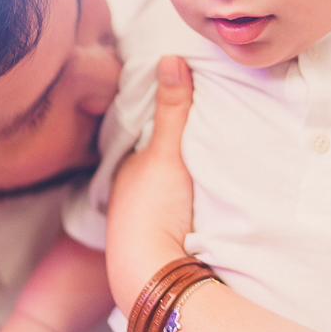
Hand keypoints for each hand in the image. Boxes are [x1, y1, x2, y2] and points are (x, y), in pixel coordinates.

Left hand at [105, 56, 195, 312]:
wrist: (154, 274)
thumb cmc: (153, 209)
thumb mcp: (166, 151)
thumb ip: (171, 108)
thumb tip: (170, 57)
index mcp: (124, 171)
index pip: (142, 139)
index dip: (160, 125)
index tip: (182, 107)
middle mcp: (126, 197)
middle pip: (151, 167)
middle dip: (169, 155)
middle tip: (201, 134)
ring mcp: (140, 225)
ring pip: (160, 194)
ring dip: (177, 185)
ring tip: (206, 167)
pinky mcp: (158, 247)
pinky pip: (173, 218)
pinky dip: (184, 209)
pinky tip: (202, 207)